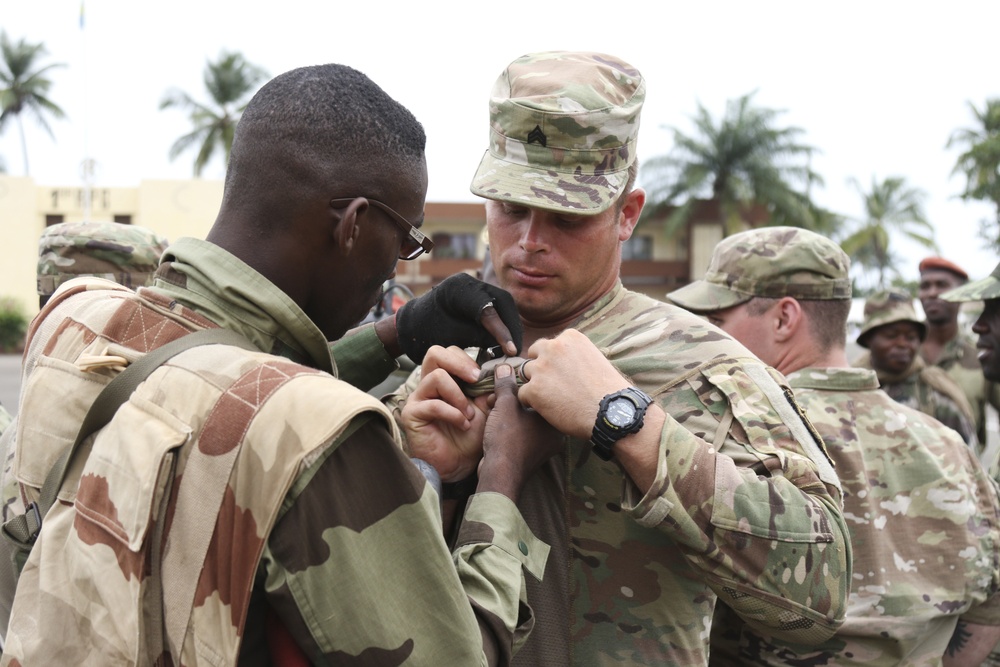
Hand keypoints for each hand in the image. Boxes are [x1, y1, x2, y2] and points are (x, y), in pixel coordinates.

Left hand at [395, 273, 522, 361]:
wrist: (413, 326)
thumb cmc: (425, 333)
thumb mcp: (450, 338)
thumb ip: (478, 338)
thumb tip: (507, 347)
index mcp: (456, 288)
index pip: (486, 309)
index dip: (501, 331)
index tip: (510, 351)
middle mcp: (470, 282)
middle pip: (503, 301)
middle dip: (512, 327)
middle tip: (516, 351)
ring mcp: (477, 287)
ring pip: (505, 304)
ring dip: (512, 326)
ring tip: (514, 350)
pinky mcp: (482, 296)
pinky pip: (500, 309)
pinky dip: (505, 325)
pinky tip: (508, 343)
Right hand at [400, 346, 489, 481]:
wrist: (460, 464)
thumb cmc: (471, 436)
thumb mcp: (486, 408)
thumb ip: (490, 387)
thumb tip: (502, 368)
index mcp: (446, 379)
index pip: (450, 352)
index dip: (468, 360)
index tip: (484, 377)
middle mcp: (429, 384)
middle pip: (435, 353)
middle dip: (460, 364)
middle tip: (475, 380)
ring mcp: (418, 398)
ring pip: (437, 376)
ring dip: (459, 396)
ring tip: (468, 414)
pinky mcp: (412, 414)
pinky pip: (434, 404)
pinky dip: (453, 414)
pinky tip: (463, 425)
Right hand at [477, 364, 564, 499]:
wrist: (500, 473)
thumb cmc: (508, 438)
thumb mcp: (506, 405)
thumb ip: (507, 385)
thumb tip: (505, 367)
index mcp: (555, 419)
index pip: (542, 394)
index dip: (521, 386)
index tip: (506, 385)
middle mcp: (554, 434)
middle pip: (533, 408)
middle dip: (513, 400)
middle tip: (496, 397)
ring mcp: (543, 447)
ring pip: (526, 421)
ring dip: (509, 413)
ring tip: (493, 408)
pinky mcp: (531, 456)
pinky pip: (521, 434)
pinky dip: (509, 427)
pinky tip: (495, 424)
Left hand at [518, 329, 629, 438]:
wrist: (612, 412)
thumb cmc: (609, 390)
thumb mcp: (595, 358)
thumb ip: (575, 354)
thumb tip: (565, 362)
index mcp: (570, 337)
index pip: (550, 344)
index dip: (553, 360)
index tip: (562, 373)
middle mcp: (553, 347)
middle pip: (534, 354)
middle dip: (540, 368)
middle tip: (552, 385)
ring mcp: (541, 368)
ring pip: (526, 374)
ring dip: (535, 385)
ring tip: (551, 399)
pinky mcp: (534, 389)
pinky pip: (522, 394)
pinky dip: (531, 402)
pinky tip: (546, 409)